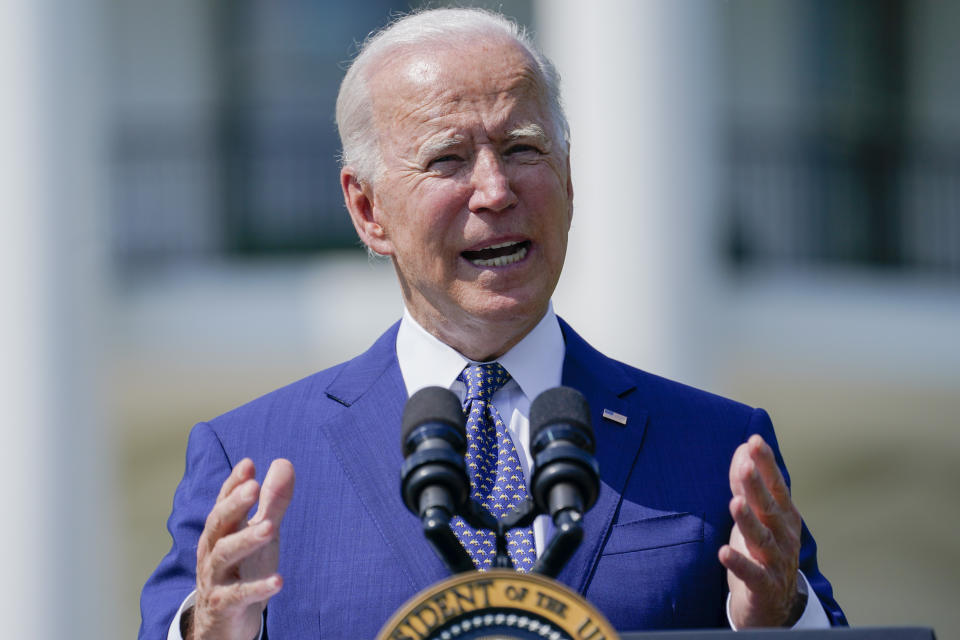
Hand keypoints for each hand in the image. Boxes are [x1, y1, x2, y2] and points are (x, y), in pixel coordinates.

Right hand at [185, 458, 294, 639]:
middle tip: (252, 487)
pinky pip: (238, 595)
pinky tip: (279, 580)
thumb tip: (283, 463)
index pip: (224, 502)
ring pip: (225, 555)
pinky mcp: (224, 605)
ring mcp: (216, 578)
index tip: (248, 464)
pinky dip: (257, 588)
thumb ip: (272, 501)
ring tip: (271, 527)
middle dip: (234, 504)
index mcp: (221, 531)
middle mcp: (213, 551)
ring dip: (247, 539)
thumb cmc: (243, 569)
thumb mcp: (260, 533)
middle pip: (219, 523)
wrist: (221, 623)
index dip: (234, 484)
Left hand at [719, 435, 804, 627]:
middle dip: (757, 486)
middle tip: (746, 465)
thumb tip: (742, 449)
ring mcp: (776, 563)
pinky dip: (739, 563)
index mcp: (784, 517)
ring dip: (748, 520)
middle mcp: (784, 537)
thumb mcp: (756, 516)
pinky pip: (752, 574)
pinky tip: (724, 552)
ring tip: (735, 503)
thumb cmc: (763, 552)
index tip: (754, 441)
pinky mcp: (764, 587)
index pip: (777, 486)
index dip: (766, 464)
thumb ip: (747, 485)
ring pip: (761, 539)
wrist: (775, 606)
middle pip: (769, 508)